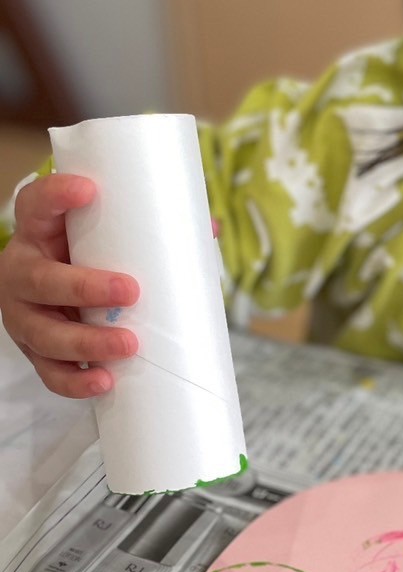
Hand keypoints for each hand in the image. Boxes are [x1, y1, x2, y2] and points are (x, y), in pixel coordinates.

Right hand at [0, 173, 138, 397]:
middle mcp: (21, 272)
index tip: (89, 190)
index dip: (56, 196)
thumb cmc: (89, 255)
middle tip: (131, 290)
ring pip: (43, 333)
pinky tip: (104, 381)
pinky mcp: (34, 350)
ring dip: (86, 342)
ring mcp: (23, 315)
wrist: (60, 292)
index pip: (36, 204)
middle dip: (84, 288)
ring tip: (129, 345)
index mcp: (38, 232)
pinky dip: (75, 380)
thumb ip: (150, 230)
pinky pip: (49, 371)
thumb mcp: (106, 236)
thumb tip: (211, 228)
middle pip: (39, 280)